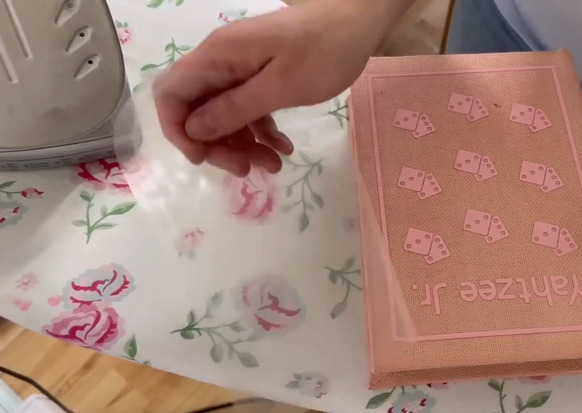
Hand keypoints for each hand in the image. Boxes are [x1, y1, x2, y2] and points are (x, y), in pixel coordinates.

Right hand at [152, 0, 412, 175]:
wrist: (360, 21)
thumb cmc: (324, 52)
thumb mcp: (281, 87)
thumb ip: (234, 109)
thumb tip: (193, 130)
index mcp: (217, 57)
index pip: (170, 95)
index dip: (178, 131)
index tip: (203, 159)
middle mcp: (221, 61)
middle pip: (196, 110)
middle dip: (216, 145)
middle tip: (247, 169)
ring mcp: (241, 67)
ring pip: (224, 114)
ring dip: (242, 144)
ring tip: (273, 166)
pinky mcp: (262, 75)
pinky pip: (249, 108)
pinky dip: (261, 131)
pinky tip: (284, 149)